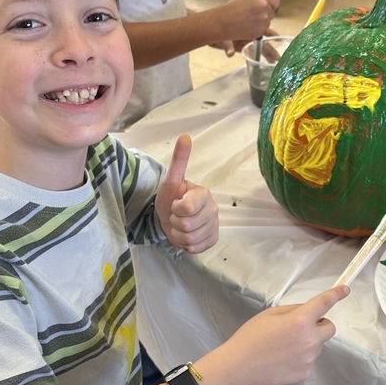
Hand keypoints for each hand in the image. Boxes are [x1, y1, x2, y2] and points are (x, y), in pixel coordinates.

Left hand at [155, 134, 218, 253]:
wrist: (171, 217)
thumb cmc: (171, 198)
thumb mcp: (170, 181)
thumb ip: (179, 160)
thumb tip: (184, 136)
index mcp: (204, 194)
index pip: (185, 208)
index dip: (175, 209)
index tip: (175, 204)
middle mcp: (214, 209)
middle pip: (186, 226)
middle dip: (175, 223)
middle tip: (176, 216)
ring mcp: (215, 226)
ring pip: (190, 239)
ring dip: (178, 235)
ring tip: (179, 226)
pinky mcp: (213, 240)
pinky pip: (195, 248)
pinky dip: (185, 245)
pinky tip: (185, 235)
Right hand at [215, 0, 279, 50]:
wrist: (223, 21)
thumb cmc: (232, 8)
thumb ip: (260, 0)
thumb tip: (268, 4)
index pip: (276, 2)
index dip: (270, 5)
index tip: (265, 8)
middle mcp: (264, 6)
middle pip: (272, 13)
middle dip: (265, 15)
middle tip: (253, 16)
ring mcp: (264, 19)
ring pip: (267, 22)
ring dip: (261, 23)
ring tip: (247, 22)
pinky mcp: (261, 30)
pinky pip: (263, 30)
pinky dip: (257, 30)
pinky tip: (246, 27)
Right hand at [223, 286, 349, 384]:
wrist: (239, 368)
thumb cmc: (251, 337)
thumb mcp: (270, 314)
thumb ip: (293, 311)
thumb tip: (309, 312)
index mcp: (300, 321)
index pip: (324, 303)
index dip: (336, 295)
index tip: (344, 290)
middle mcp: (310, 340)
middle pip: (329, 328)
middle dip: (319, 325)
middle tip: (299, 327)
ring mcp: (309, 359)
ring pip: (317, 345)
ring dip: (307, 342)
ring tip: (283, 347)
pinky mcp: (305, 373)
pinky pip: (309, 360)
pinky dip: (300, 357)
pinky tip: (282, 359)